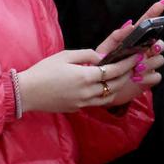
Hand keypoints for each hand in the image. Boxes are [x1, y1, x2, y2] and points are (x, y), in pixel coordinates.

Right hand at [17, 47, 145, 113]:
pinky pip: (97, 102)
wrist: (26, 93)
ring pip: (108, 96)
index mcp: (84, 77)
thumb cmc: (43, 71)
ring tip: (122, 76)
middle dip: (126, 75)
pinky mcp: (77, 109)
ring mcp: (83, 103)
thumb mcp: (64, 55)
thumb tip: (101, 57)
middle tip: (132, 66)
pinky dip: (105, 94)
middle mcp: (87, 92)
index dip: (126, 63)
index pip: (113, 70)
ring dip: (118, 86)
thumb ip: (85, 55)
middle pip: (115, 85)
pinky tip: (105, 87)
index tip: (136, 56)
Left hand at [93, 0, 163, 105]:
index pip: (146, 25)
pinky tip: (137, 79)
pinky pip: (157, 76)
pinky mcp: (148, 79)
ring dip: (150, 64)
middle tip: (150, 51)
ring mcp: (147, 65)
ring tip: (136, 69)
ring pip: (160, 60)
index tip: (161, 3)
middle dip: (158, 46)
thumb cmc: (102, 67)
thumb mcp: (105, 50)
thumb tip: (130, 25)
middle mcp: (143, 52)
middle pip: (160, 44)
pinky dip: (148, 77)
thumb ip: (116, 37)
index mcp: (133, 42)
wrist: (100, 88)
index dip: (154, 13)